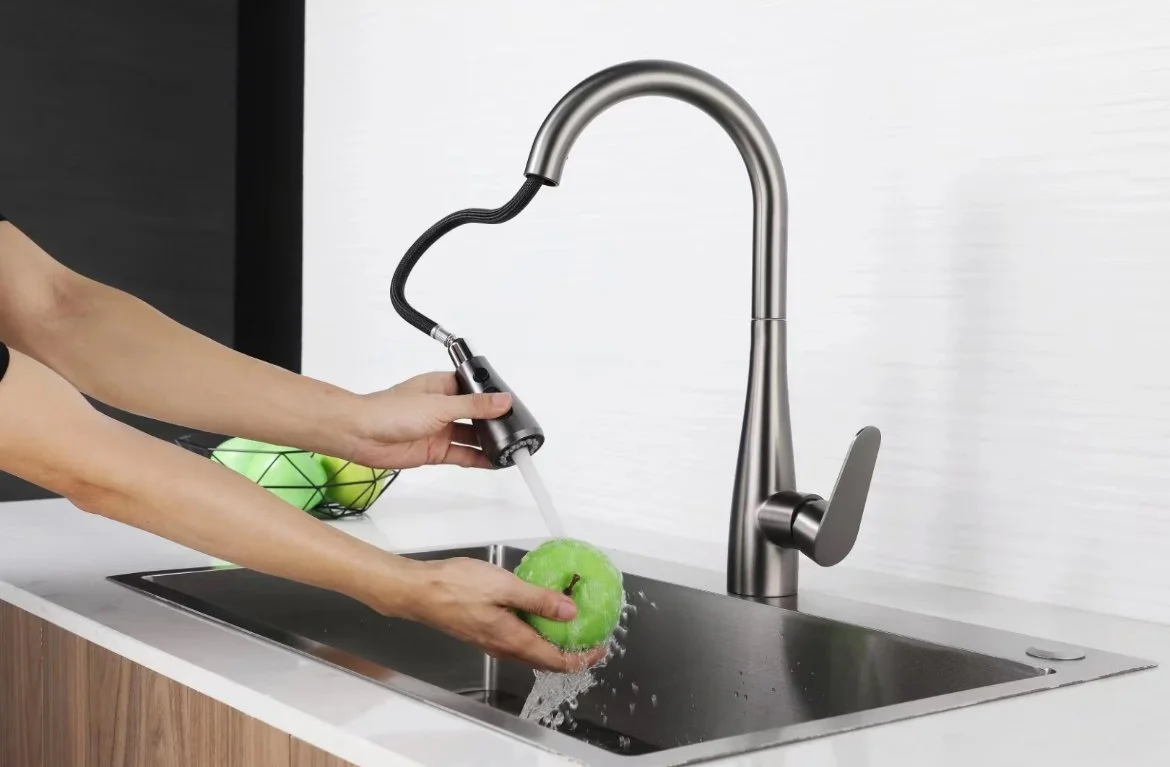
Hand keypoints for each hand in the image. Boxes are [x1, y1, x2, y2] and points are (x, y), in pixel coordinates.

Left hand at [341, 372, 510, 469]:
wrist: (361, 435)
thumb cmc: (389, 411)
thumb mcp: (439, 405)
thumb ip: (473, 405)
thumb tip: (502, 401)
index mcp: (443, 386)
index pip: (476, 389)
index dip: (494, 397)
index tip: (513, 405)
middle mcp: (442, 407)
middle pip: (476, 414)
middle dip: (495, 422)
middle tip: (516, 430)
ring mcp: (439, 430)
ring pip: (472, 436)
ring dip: (489, 442)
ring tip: (510, 448)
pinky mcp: (434, 450)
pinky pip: (462, 455)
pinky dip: (478, 458)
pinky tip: (493, 461)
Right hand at [398, 557, 608, 672]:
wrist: (419, 592)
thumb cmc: (456, 587)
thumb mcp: (505, 586)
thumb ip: (539, 600)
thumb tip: (571, 613)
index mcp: (513, 640)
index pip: (557, 661)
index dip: (582, 658)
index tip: (600, 646)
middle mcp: (504, 647)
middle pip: (546, 659)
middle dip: (571, 650)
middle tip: (589, 632)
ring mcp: (492, 640)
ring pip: (531, 649)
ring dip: (553, 640)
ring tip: (569, 620)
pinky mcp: (483, 631)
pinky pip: (517, 637)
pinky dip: (535, 628)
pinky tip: (537, 607)